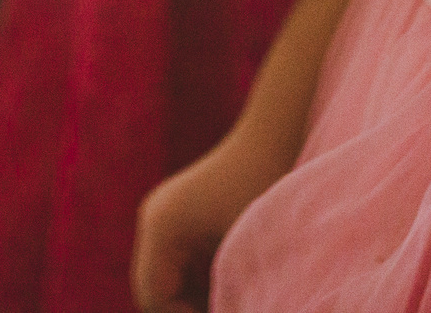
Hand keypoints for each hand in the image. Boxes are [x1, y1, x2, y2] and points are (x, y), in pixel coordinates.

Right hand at [133, 129, 293, 311]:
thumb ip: (225, 295)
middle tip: (227, 311)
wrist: (277, 135)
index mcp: (161, 226)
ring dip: (194, 299)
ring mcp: (166, 214)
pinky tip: (235, 290)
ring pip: (168, 278)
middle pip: (154, 288)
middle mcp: (154, 219)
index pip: (153, 296)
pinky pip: (181, 263)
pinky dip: (202, 283)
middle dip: (185, 310)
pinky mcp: (183, 215)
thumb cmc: (266, 190)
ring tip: (233, 304)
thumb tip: (221, 310)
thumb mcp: (244, 251)